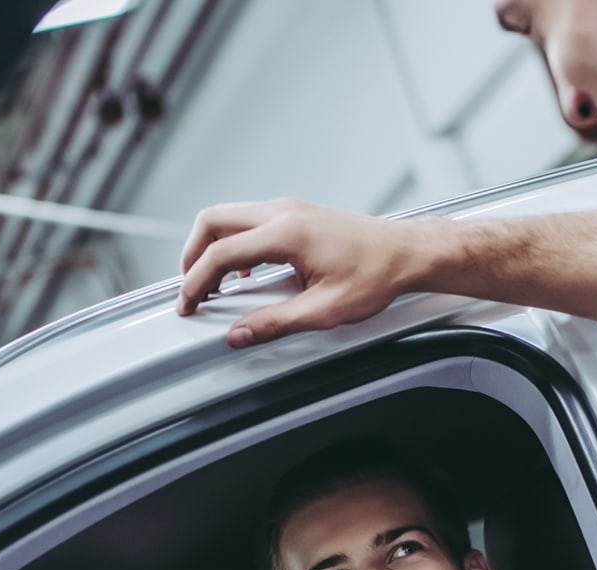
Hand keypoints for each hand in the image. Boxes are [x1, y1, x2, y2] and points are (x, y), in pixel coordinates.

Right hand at [177, 199, 445, 347]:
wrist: (407, 253)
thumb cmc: (377, 274)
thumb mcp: (325, 310)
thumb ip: (276, 323)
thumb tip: (240, 333)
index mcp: (285, 233)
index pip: (220, 253)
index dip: (196, 282)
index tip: (189, 304)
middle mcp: (283, 212)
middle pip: (212, 221)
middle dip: (192, 256)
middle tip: (192, 289)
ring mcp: (289, 208)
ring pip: (228, 217)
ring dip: (212, 247)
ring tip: (213, 284)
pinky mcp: (296, 213)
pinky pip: (249, 221)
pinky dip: (234, 243)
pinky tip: (245, 272)